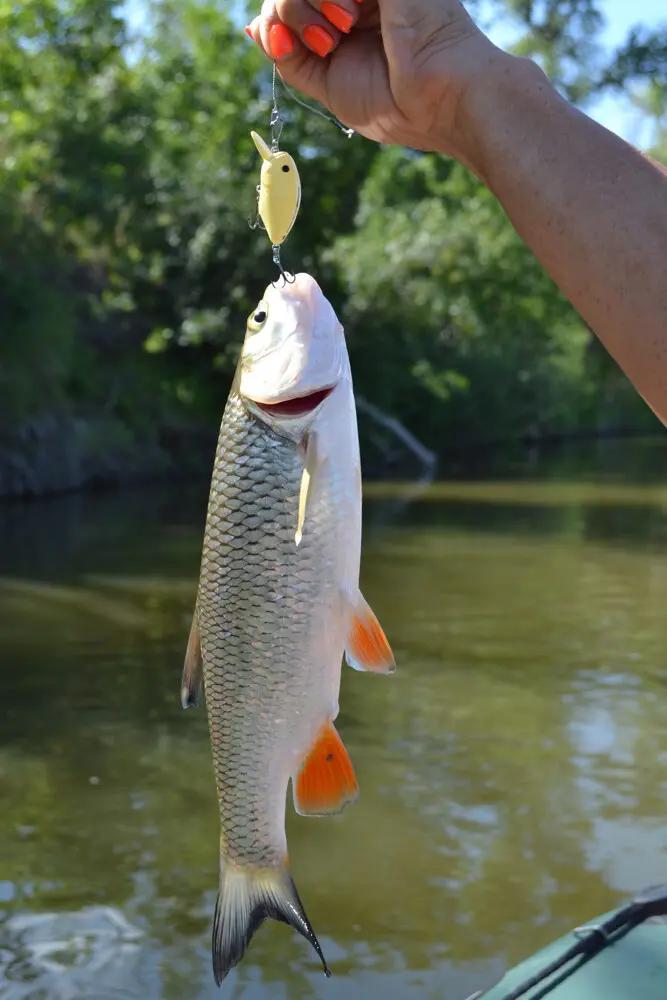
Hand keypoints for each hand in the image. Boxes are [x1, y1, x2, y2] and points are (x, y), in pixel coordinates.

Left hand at [246, 0, 512, 163]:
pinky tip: (346, 19)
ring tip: (334, 35)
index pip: (290, 4)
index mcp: (350, 20)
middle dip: (285, 13)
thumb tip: (257, 29)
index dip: (273, 21)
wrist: (443, 100)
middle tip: (320, 43)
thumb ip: (292, 55)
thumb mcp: (330, 84)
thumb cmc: (398, 104)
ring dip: (299, 7)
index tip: (281, 46)